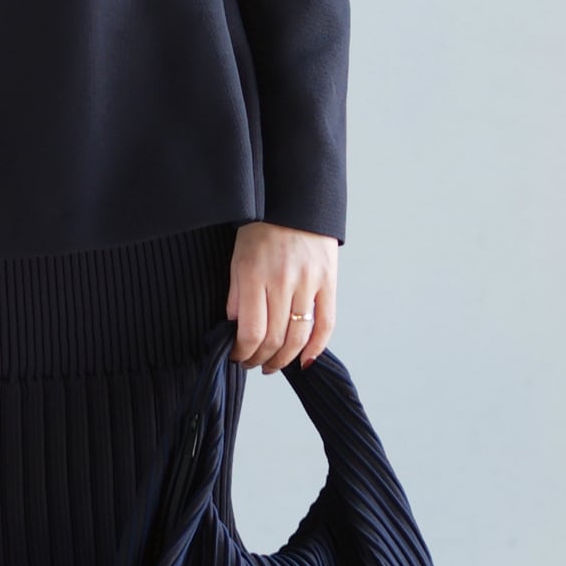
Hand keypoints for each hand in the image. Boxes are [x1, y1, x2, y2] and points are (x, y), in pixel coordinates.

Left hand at [227, 222, 337, 371]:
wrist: (294, 201)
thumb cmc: (261, 230)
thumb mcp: (237, 260)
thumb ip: (236, 296)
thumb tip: (236, 330)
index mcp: (255, 276)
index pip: (251, 332)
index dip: (244, 353)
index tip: (238, 357)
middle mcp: (282, 281)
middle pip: (274, 338)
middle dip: (262, 359)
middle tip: (254, 364)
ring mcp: (308, 282)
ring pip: (299, 336)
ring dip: (285, 359)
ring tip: (275, 364)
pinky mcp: (328, 281)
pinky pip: (326, 323)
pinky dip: (316, 347)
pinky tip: (305, 360)